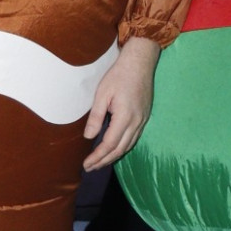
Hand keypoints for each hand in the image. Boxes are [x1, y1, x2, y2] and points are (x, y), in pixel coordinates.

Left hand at [83, 36, 159, 170]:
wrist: (140, 62)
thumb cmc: (119, 75)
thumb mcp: (102, 94)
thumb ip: (96, 117)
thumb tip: (88, 137)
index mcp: (125, 117)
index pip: (109, 144)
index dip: (97, 156)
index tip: (86, 164)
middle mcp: (136, 122)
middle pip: (120, 149)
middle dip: (104, 161)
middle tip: (90, 168)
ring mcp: (143, 120)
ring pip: (128, 146)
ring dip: (113, 157)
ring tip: (100, 163)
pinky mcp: (145, 117)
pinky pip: (134, 138)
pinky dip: (123, 148)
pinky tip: (115, 149)